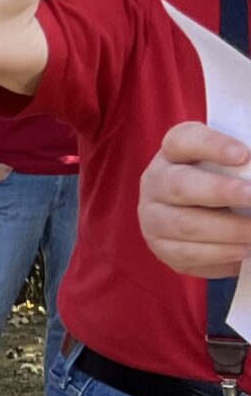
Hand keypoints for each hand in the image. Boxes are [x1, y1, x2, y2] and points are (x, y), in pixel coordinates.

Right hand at [139, 121, 250, 278]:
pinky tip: (246, 250)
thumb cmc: (227, 182)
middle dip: (221, 192)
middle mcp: (156, 181)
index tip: (243, 155)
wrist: (209, 218)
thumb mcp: (235, 166)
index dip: (212, 146)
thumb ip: (246, 167)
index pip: (184, 141)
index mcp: (174, 152)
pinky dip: (221, 253)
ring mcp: (153, 216)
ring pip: (185, 225)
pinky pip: (187, 253)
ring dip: (229, 230)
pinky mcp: (161, 247)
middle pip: (179, 185)